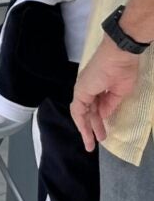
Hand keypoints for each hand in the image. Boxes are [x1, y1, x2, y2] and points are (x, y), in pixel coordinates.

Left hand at [69, 37, 139, 151]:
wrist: (119, 56)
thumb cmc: (123, 71)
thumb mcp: (119, 92)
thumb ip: (110, 104)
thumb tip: (104, 115)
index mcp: (97, 88)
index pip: (95, 107)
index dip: (98, 121)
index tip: (103, 133)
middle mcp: (87, 89)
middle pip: (87, 112)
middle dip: (92, 128)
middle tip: (96, 142)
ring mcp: (82, 89)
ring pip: (81, 113)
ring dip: (86, 129)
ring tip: (91, 144)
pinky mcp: (81, 91)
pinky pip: (78, 110)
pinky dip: (82, 122)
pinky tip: (88, 132)